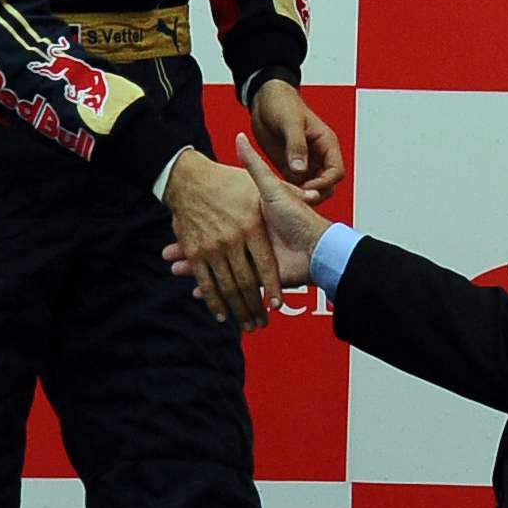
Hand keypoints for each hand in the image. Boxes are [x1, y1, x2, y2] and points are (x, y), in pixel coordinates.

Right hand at [161, 147, 276, 329]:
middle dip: (251, 308)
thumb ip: (291, 190)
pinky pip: (207, 281)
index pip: (266, 265)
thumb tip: (316, 193)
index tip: (277, 304)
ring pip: (228, 287)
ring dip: (235, 310)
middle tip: (258, 326)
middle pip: (245, 283)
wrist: (191, 180)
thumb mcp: (259, 184)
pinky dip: (213, 300)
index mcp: (253, 228)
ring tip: (243, 326)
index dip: (272, 286)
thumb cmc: (230, 183)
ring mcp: (214, 249)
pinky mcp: (197, 254)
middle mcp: (234, 241)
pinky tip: (220, 315)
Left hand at [245, 78, 346, 195]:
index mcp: (326, 143)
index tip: (307, 187)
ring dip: (302, 194)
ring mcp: (304, 162)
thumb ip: (296, 146)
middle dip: (315, 193)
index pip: (336, 171)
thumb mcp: (290, 123)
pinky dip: (289, 191)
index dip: (325, 183)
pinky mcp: (289, 166)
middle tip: (297, 199)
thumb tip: (301, 170)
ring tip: (286, 199)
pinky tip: (277, 195)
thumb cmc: (282, 104)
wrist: (265, 100)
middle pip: (326, 183)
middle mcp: (318, 155)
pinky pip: (294, 184)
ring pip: (311, 187)